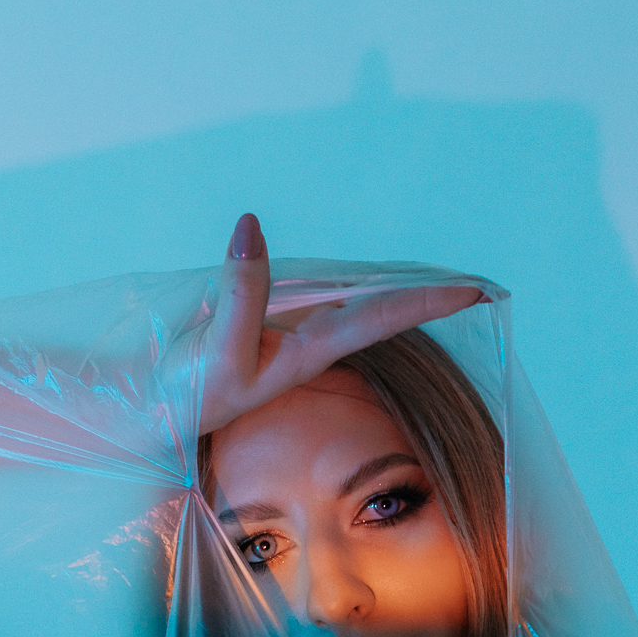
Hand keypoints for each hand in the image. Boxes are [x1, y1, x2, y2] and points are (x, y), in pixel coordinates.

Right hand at [197, 213, 482, 435]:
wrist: (156, 410)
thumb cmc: (189, 392)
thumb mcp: (217, 348)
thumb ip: (239, 291)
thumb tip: (251, 226)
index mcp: (312, 350)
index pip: (383, 317)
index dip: (429, 301)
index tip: (478, 291)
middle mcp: (313, 340)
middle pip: (383, 308)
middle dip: (428, 296)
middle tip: (481, 284)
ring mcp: (293, 331)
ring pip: (355, 298)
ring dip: (396, 288)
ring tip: (442, 279)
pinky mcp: (268, 320)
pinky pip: (322, 291)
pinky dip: (353, 280)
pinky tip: (370, 279)